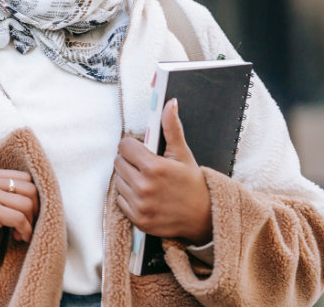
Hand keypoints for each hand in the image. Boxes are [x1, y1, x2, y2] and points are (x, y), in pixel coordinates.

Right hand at [0, 168, 37, 262]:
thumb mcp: (2, 202)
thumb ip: (17, 192)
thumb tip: (47, 191)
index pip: (27, 178)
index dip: (33, 198)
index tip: (26, 214)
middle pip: (30, 189)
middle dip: (34, 211)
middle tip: (27, 225)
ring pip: (26, 204)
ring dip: (29, 223)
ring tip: (21, 232)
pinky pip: (19, 218)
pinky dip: (25, 231)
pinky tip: (20, 238)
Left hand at [114, 99, 212, 244]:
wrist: (205, 217)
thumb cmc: (193, 183)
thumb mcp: (183, 154)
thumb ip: (171, 127)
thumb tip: (169, 103)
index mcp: (154, 167)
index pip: (124, 146)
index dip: (133, 146)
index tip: (141, 149)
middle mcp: (144, 187)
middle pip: (118, 163)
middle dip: (130, 161)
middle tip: (145, 166)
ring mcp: (140, 205)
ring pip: (118, 181)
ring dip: (128, 179)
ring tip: (147, 181)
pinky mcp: (138, 220)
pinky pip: (120, 200)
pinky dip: (129, 197)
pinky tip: (145, 196)